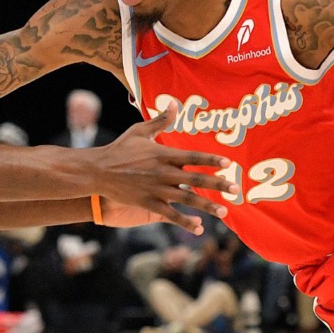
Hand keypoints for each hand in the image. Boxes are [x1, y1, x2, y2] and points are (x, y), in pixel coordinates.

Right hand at [82, 103, 234, 234]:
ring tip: (225, 211)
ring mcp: (157, 190)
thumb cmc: (120, 149)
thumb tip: (174, 103)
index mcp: (163, 154)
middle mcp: (163, 173)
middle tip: (235, 189)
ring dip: (207, 206)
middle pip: (195, 179)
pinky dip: (186, 222)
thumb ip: (160, 120)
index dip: (211, 160)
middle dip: (217, 184)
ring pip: (187, 199)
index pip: (192, 157)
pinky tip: (199, 229)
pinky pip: (171, 215)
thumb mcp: (139, 131)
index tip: (229, 163)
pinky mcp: (149, 203)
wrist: (98, 171)